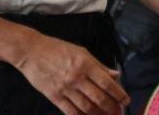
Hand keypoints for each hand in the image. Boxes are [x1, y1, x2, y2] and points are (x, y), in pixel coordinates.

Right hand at [12, 32, 128, 114]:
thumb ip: (99, 65)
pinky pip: (70, 110)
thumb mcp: (82, 52)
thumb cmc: (58, 49)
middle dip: (111, 107)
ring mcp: (65, 88)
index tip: (126, 101)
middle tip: (118, 112)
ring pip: (86, 107)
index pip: (107, 83)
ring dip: (98, 114)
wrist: (32, 52)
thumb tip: (115, 75)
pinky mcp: (53, 96)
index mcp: (86, 65)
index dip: (119, 94)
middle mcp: (77, 77)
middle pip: (99, 97)